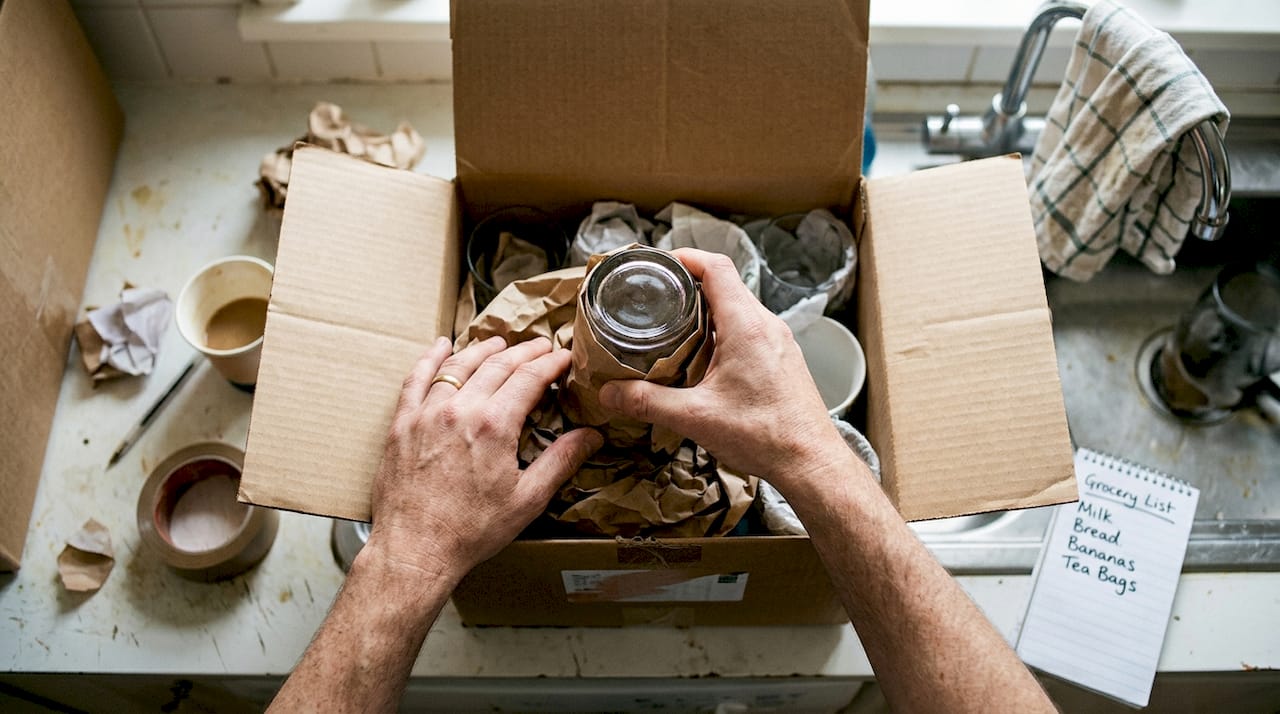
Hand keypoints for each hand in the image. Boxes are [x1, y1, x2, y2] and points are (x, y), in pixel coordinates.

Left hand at [366, 335, 601, 583]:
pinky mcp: (402, 424)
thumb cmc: (470, 531)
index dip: (551, 363)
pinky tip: (441, 346)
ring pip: (459, 366)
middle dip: (524, 352)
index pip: (529, 378)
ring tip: (501, 342)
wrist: (414, 551)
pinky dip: (430, 358)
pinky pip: (416, 379)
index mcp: (494, 425)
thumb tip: (591, 436)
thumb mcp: (527, 500)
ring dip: (484, 349)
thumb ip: (561, 461)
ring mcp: (427, 413)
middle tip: (541, 346)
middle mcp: (460, 409)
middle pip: (497, 365)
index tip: (564, 357)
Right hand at [598, 248, 843, 489]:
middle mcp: (766, 325)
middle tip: (656, 297)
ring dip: (707, 311)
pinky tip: (704, 357)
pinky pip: (751, 330)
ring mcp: (779, 341)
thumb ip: (648, 402)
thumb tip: (608, 394)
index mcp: (746, 325)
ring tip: (673, 326)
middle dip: (688, 285)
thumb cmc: (763, 435)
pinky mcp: (784, 359)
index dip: (685, 257)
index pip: (716, 267)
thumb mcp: (695, 418)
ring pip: (739, 308)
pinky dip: (724, 331)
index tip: (658, 264)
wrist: (811, 462)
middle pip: (726, 284)